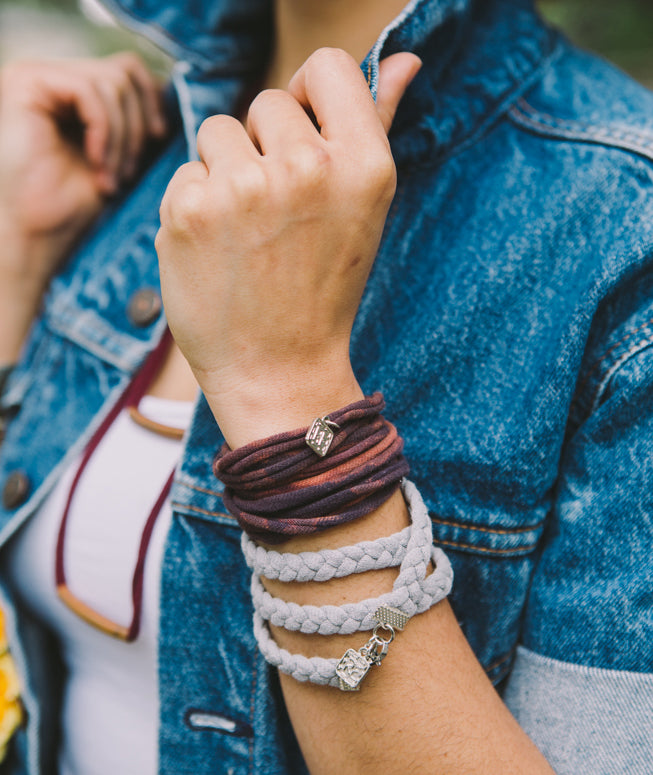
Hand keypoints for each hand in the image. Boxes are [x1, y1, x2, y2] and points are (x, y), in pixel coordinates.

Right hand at [0, 53, 166, 360]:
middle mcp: (54, 79)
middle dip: (139, 128)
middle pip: (127, 73)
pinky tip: (97, 167)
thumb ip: (137, 127)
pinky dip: (105, 134)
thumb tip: (175, 101)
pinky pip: (90, 92)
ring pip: (113, 83)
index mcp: (74, 94)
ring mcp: (38, 78)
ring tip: (111, 178)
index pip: (131, 73)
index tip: (159, 143)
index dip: (153, 107)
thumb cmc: (76, 212)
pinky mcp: (26, 85)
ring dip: (123, 139)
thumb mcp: (120, 162)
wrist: (35, 239)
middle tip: (127, 173)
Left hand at [156, 49, 419, 446]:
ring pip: (219, 131)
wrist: (277, 369)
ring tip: (246, 233)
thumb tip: (404, 58)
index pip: (329, 67)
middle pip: (267, 102)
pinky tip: (216, 250)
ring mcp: (244, 187)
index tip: (302, 133)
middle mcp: (307, 168)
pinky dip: (195, 204)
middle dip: (265, 147)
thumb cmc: (323, 289)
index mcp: (364, 165)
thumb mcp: (364, 210)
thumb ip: (378, 124)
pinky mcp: (190, 208)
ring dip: (226, 172)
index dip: (309, 96)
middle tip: (277, 214)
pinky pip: (187, 171)